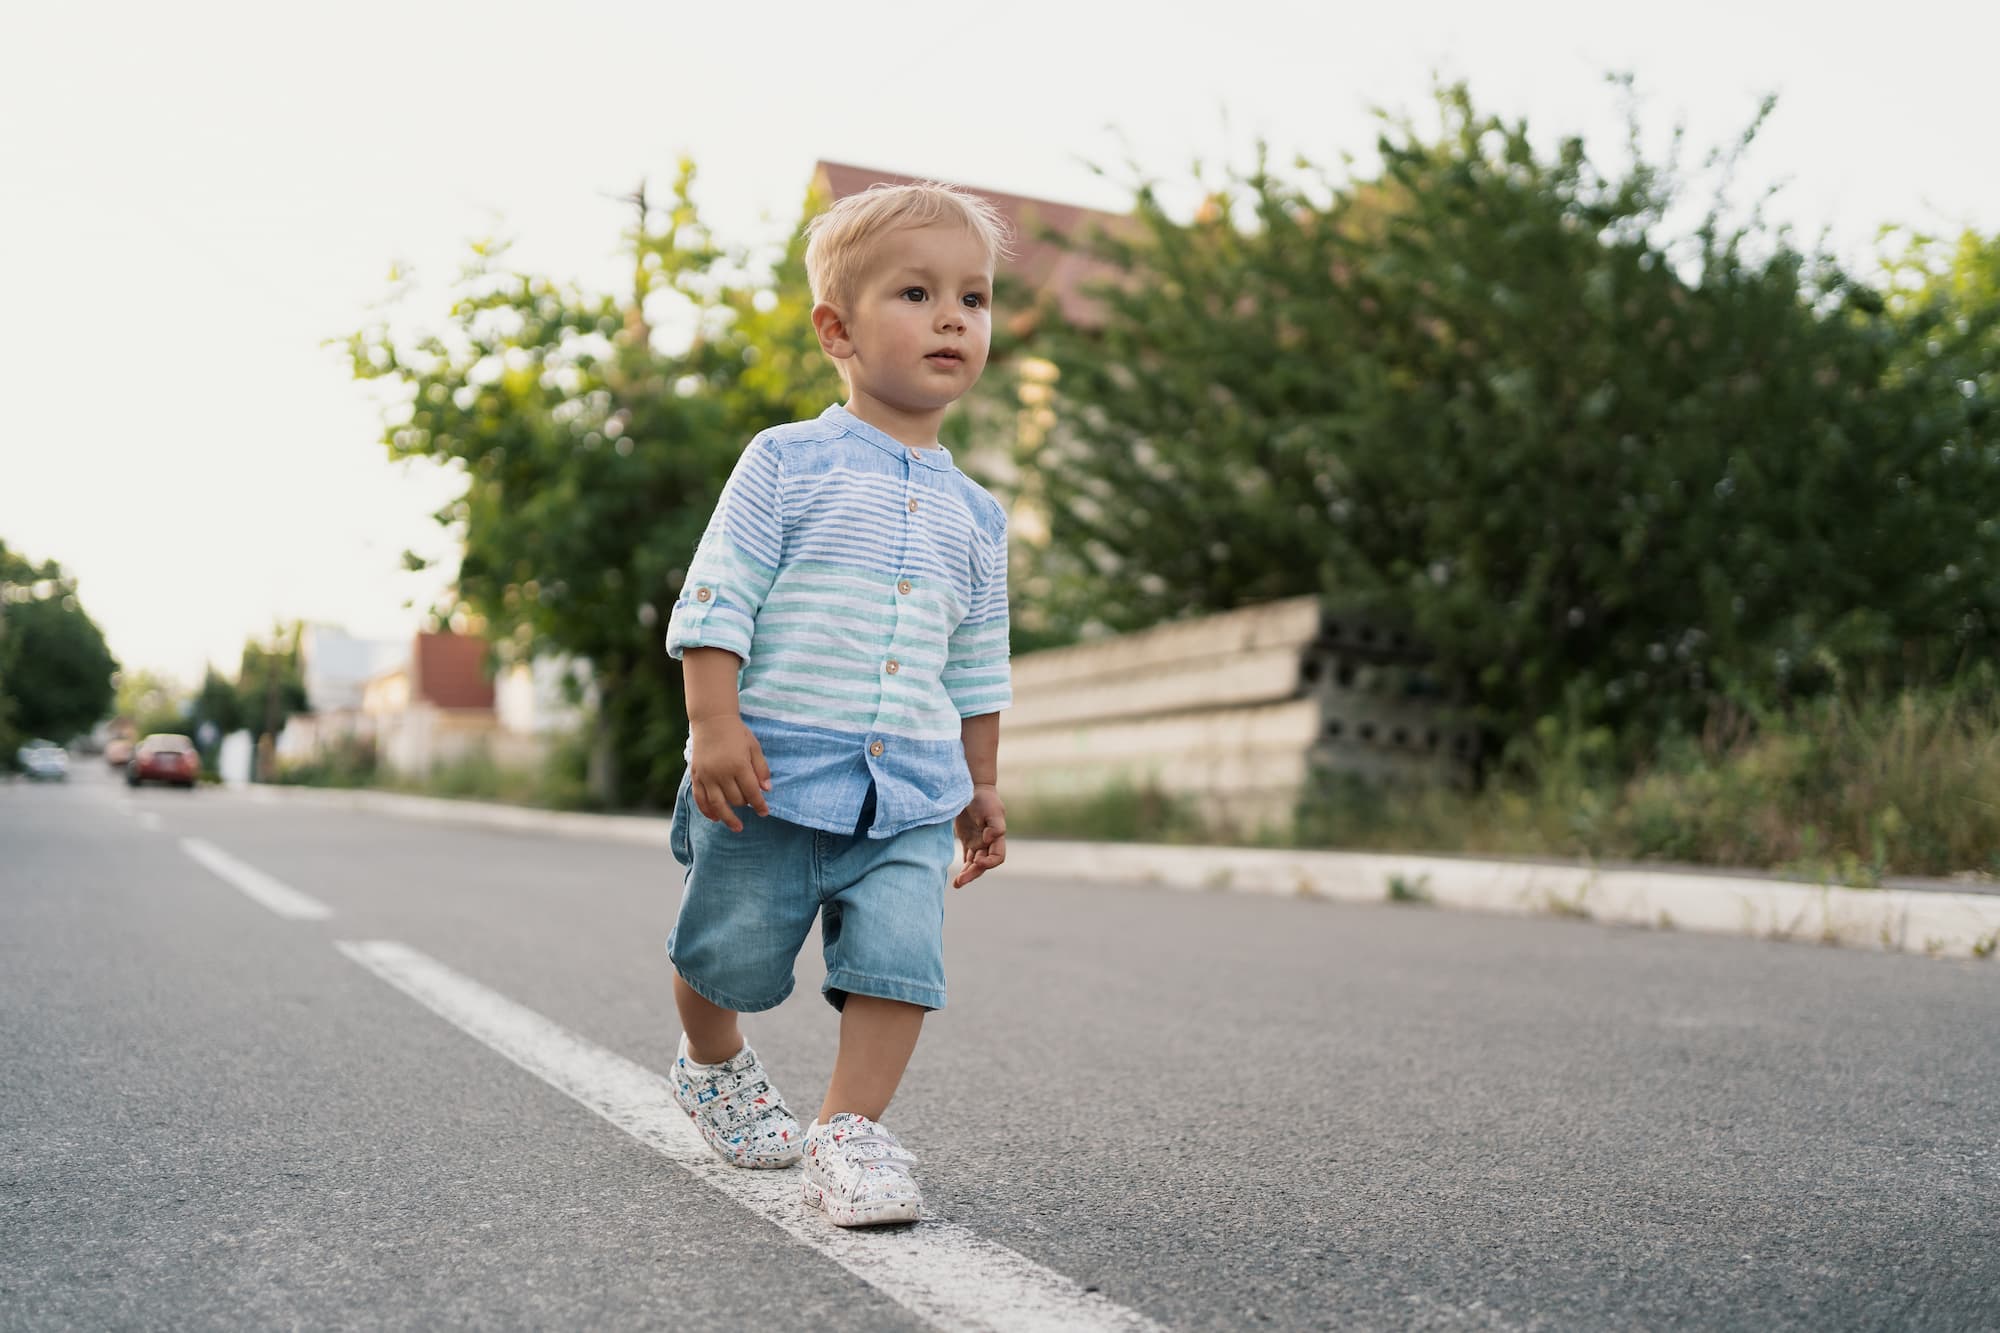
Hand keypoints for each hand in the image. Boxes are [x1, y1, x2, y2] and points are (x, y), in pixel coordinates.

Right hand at [688, 715, 770, 832]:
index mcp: (739, 765)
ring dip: (727, 818)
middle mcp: (722, 772)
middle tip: (751, 805)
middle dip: (745, 805)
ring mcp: (707, 775)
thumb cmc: (737, 733)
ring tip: (736, 827)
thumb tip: (767, 790)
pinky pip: (700, 798)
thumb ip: (761, 769)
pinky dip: (707, 810)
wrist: (712, 720)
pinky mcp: (696, 775)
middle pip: (735, 799)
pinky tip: (715, 818)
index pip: (752, 792)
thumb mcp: (754, 747)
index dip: (760, 805)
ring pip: (717, 804)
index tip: (765, 812)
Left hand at [952, 785, 1006, 887]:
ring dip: (967, 874)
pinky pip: (967, 858)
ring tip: (957, 884)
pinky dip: (964, 867)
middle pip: (984, 865)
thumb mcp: (991, 809)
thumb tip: (990, 839)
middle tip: (960, 882)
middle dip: (973, 874)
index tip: (977, 860)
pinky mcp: (968, 841)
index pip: (997, 857)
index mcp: (997, 837)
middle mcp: (988, 843)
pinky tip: (957, 876)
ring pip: (974, 864)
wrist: (973, 789)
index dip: (989, 862)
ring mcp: (978, 843)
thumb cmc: (984, 799)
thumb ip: (995, 825)